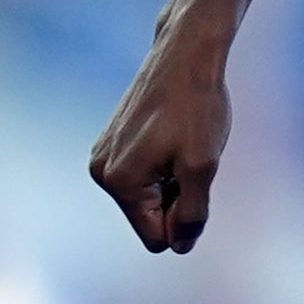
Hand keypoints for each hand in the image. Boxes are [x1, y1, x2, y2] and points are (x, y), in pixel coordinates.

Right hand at [89, 27, 234, 253]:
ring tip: (182, 146)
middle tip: (191, 160)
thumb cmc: (197, 109)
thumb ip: (190, 213)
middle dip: (177, 199)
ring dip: (173, 182)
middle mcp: (102, 173)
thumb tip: (178, 246)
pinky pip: (143, 176)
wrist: (184, 57)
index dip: (185, 221)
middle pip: (150, 218)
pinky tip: (173, 137)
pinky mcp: (111, 144)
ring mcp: (103, 156)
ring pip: (148, 197)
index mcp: (119, 183)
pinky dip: (164, 166)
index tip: (196, 184)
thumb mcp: (202, 166)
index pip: (156, 237)